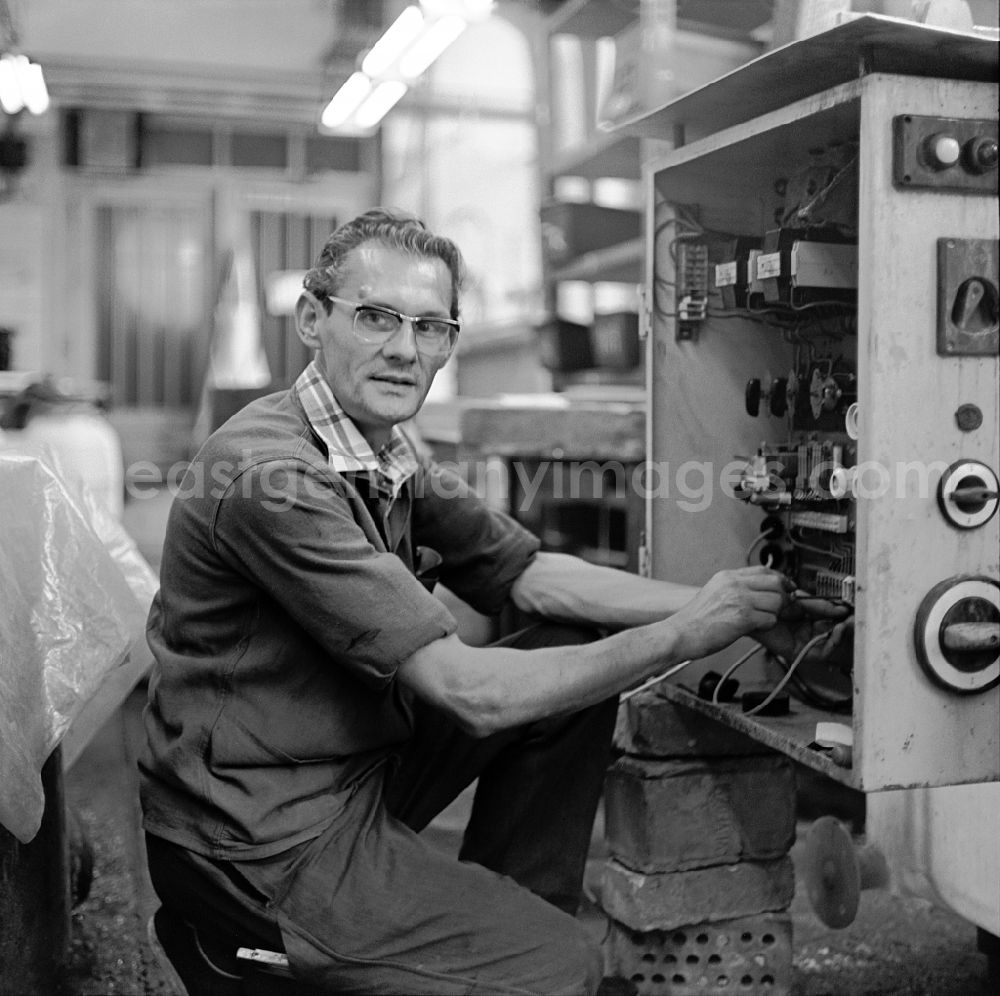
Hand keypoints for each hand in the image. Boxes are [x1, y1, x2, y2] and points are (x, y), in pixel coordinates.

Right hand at [670, 566, 788, 660]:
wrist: (680, 634)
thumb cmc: (694, 620)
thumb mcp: (713, 593)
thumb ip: (734, 589)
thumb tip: (756, 592)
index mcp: (727, 576)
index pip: (763, 570)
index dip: (780, 578)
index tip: (787, 587)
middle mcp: (734, 584)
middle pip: (775, 583)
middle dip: (784, 596)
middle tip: (785, 607)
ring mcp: (739, 599)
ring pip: (777, 601)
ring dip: (776, 613)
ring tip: (765, 620)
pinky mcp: (743, 617)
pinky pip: (770, 619)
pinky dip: (768, 625)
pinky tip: (757, 628)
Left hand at [755, 587, 852, 662]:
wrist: (752, 613)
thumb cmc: (769, 606)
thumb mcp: (798, 601)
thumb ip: (817, 604)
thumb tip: (838, 607)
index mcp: (808, 616)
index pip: (829, 616)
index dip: (840, 612)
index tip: (848, 607)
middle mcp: (807, 629)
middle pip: (833, 630)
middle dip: (845, 623)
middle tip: (852, 617)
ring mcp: (804, 641)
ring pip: (830, 642)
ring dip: (841, 633)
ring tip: (845, 623)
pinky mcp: (799, 652)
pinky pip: (821, 652)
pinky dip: (831, 643)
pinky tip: (835, 632)